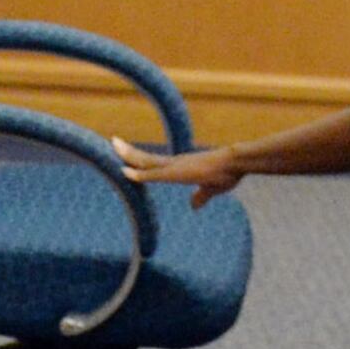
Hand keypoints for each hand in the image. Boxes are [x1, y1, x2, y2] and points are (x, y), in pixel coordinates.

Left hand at [115, 140, 241, 207]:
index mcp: (181, 167)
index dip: (140, 161)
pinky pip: (154, 175)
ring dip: (129, 156)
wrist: (237, 163)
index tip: (126, 156)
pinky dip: (139, 175)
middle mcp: (175, 163)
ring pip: (147, 161)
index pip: (155, 163)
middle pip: (146, 158)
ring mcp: (176, 166)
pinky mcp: (178, 172)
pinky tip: (125, 172)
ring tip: (113, 146)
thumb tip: (193, 205)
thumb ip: (201, 196)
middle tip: (112, 142)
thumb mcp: (211, 189)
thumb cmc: (228, 173)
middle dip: (129, 152)